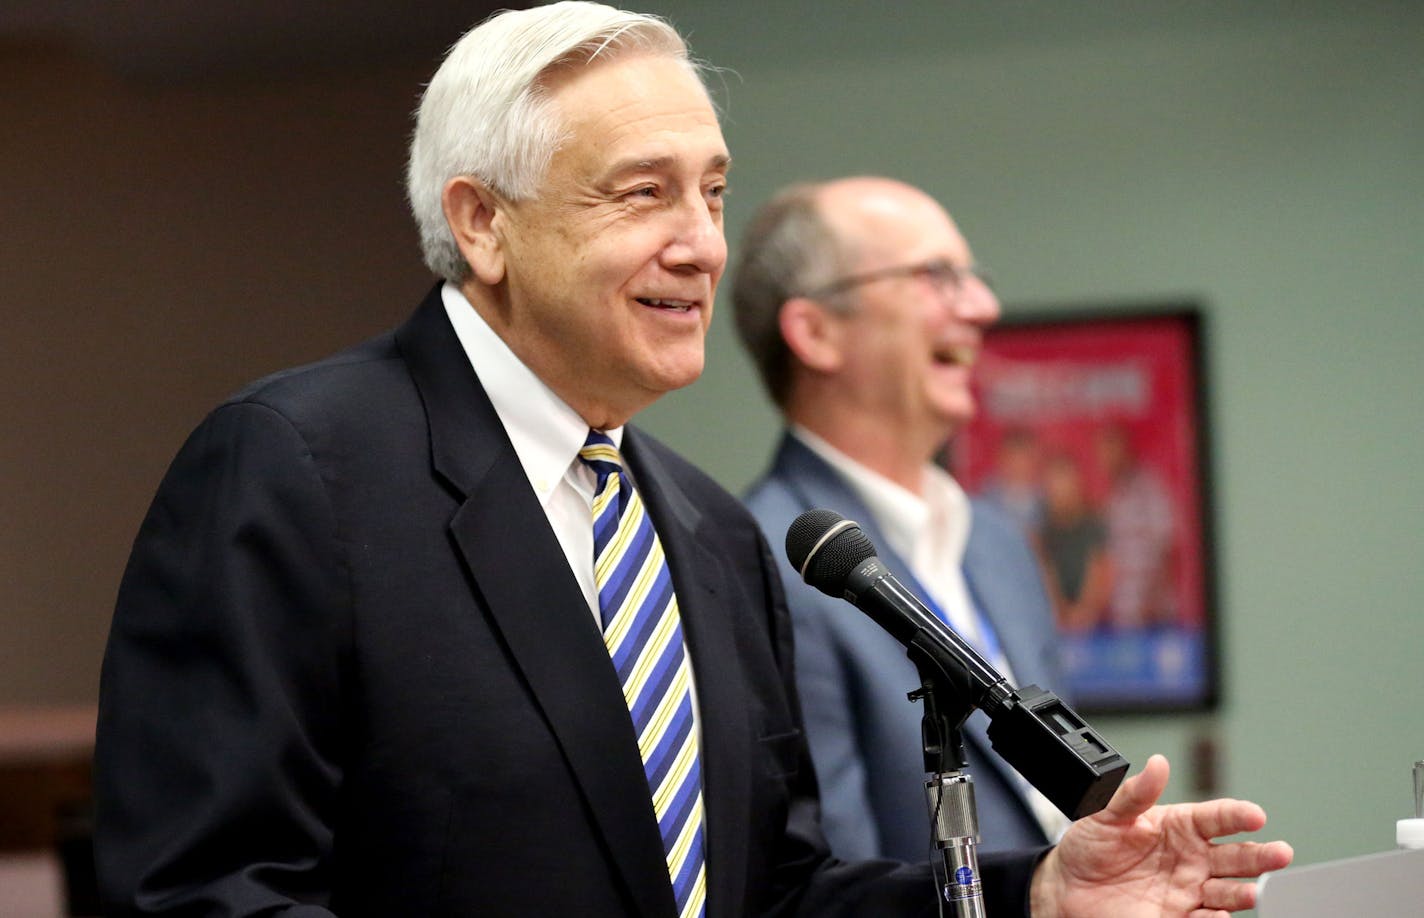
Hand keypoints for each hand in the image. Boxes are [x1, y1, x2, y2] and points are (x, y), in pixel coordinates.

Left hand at [1029, 754, 1292, 916]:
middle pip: (1236, 856)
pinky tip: (1222, 915)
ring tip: (1255, 891)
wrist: (1067, 889)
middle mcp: (1192, 858)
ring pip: (1228, 891)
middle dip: (1261, 855)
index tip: (1256, 815)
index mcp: (1180, 826)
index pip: (1217, 817)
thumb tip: (1157, 764)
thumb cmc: (1089, 846)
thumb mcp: (1105, 814)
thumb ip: (1134, 793)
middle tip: (1280, 853)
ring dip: (1245, 891)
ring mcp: (1188, 890)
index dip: (1237, 815)